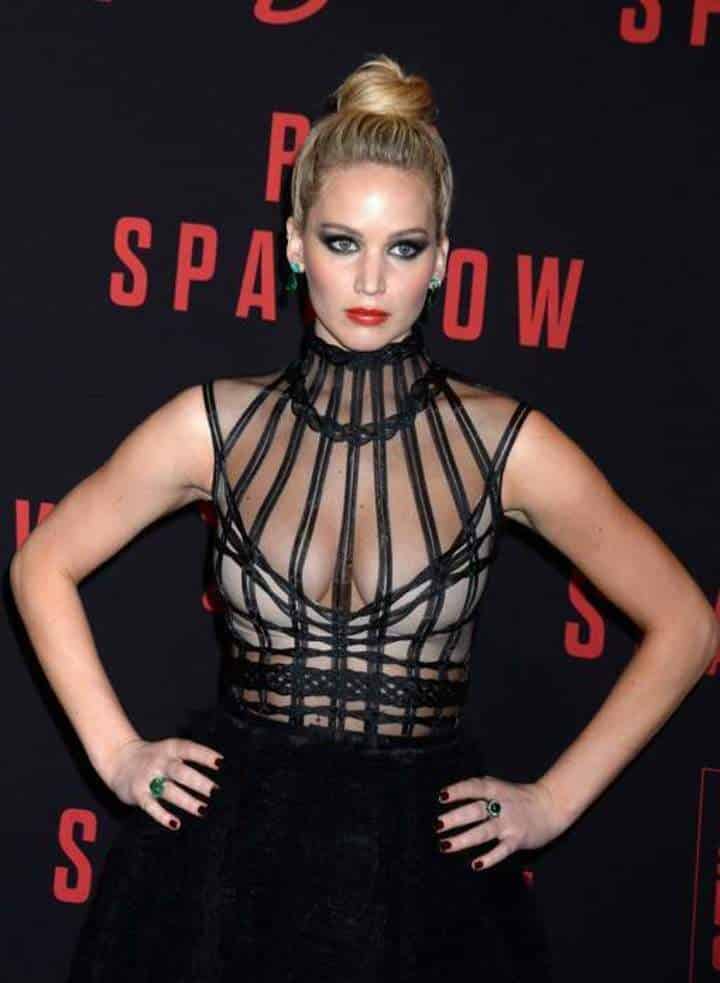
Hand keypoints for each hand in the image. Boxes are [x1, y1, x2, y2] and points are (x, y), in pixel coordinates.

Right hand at [101, 736, 223, 830]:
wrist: (119, 759)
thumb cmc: (154, 757)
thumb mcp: (170, 750)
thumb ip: (188, 757)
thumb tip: (219, 768)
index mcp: (170, 748)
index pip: (189, 749)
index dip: (205, 755)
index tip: (221, 763)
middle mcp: (160, 762)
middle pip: (181, 772)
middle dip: (198, 782)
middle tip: (216, 791)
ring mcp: (148, 778)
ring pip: (169, 791)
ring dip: (187, 801)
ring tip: (203, 810)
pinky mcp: (138, 794)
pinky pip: (151, 806)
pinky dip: (162, 815)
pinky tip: (175, 823)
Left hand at [434, 775, 568, 870]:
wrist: (550, 806)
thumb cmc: (518, 798)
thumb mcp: (499, 788)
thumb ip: (480, 791)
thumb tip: (451, 796)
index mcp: (495, 789)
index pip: (474, 787)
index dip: (458, 791)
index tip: (441, 796)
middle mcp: (501, 805)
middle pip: (476, 810)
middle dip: (456, 818)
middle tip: (437, 825)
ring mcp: (509, 824)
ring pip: (484, 832)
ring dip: (464, 839)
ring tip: (445, 845)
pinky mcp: (517, 840)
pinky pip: (502, 850)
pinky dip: (489, 858)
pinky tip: (476, 864)